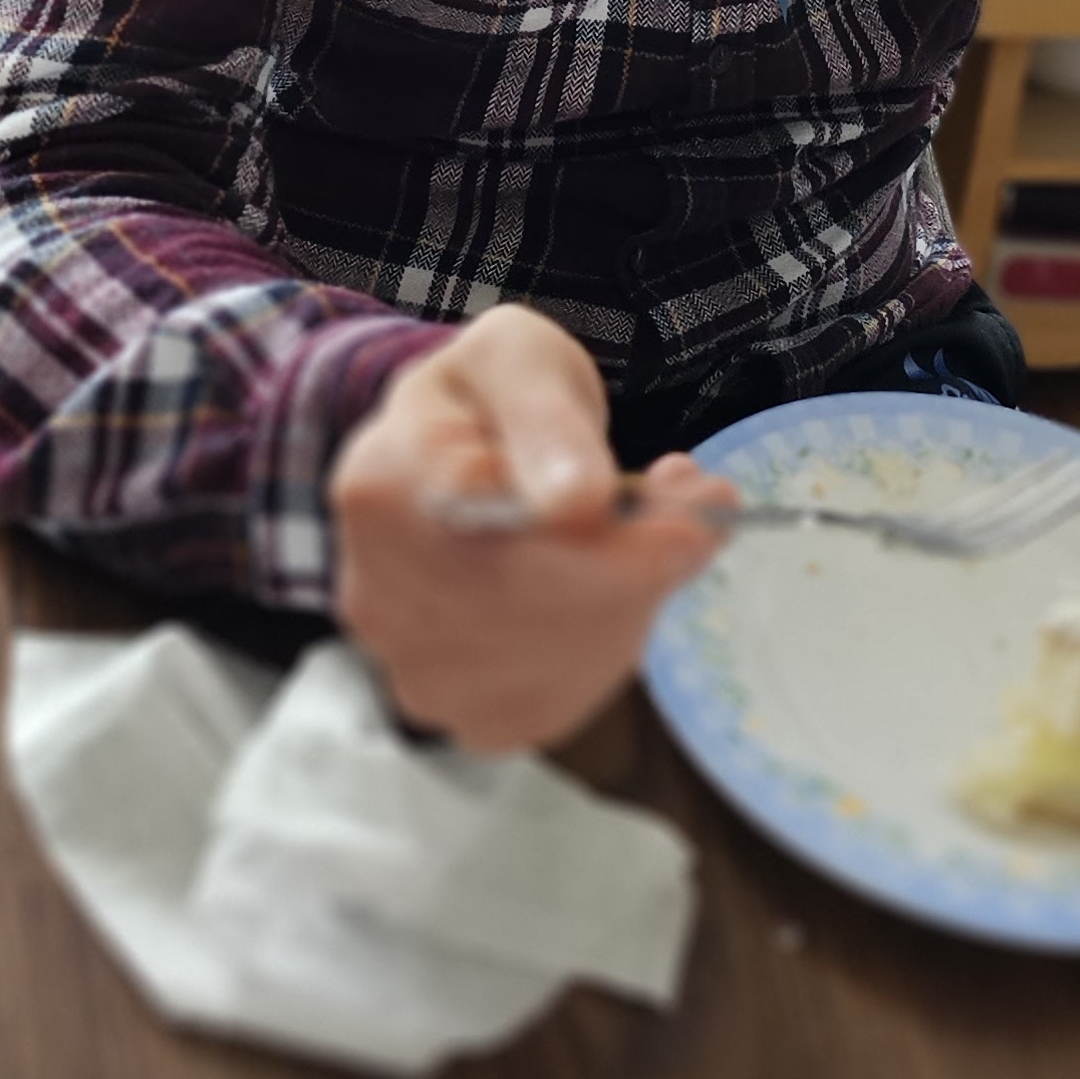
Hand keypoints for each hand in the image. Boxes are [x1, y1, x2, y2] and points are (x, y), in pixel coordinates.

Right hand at [330, 305, 729, 752]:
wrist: (457, 453)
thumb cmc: (491, 396)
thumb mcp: (518, 359)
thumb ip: (545, 418)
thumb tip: (576, 501)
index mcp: (382, 491)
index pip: (511, 539)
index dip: (622, 536)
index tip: (701, 496)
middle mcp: (378, 601)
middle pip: (549, 612)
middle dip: (646, 559)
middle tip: (697, 497)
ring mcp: (417, 674)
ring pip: (571, 659)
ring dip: (632, 597)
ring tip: (639, 527)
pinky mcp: (474, 719)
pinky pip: (575, 695)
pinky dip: (610, 639)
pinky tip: (600, 585)